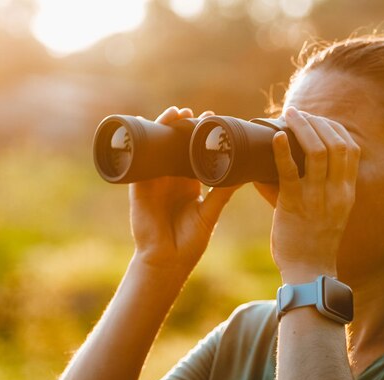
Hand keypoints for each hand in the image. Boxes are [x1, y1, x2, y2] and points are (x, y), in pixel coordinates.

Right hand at [129, 106, 239, 273]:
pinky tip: (146, 128)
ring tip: (175, 114)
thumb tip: (244, 173)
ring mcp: (154, 182)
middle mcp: (171, 180)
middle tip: (194, 113)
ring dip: (163, 129)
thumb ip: (223, 192)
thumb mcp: (209, 213)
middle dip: (182, 127)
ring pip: (157, 149)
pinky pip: (139, 161)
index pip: (194, 153)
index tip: (212, 118)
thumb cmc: (189, 242)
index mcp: (189, 184)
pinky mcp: (139, 188)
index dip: (201, 136)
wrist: (167, 262)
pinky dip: (142, 145)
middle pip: (175, 146)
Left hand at [271, 107, 360, 283]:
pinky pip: (290, 172)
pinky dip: (283, 151)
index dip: (335, 128)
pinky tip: (275, 137)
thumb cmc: (314, 242)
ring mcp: (317, 198)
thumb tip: (297, 164)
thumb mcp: (331, 212)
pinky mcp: (294, 206)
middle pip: (337, 144)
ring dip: (302, 128)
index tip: (318, 120)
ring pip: (318, 152)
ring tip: (288, 115)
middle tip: (298, 113)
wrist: (308, 272)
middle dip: (318, 122)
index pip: (350, 149)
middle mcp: (337, 192)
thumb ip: (322, 188)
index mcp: (347, 192)